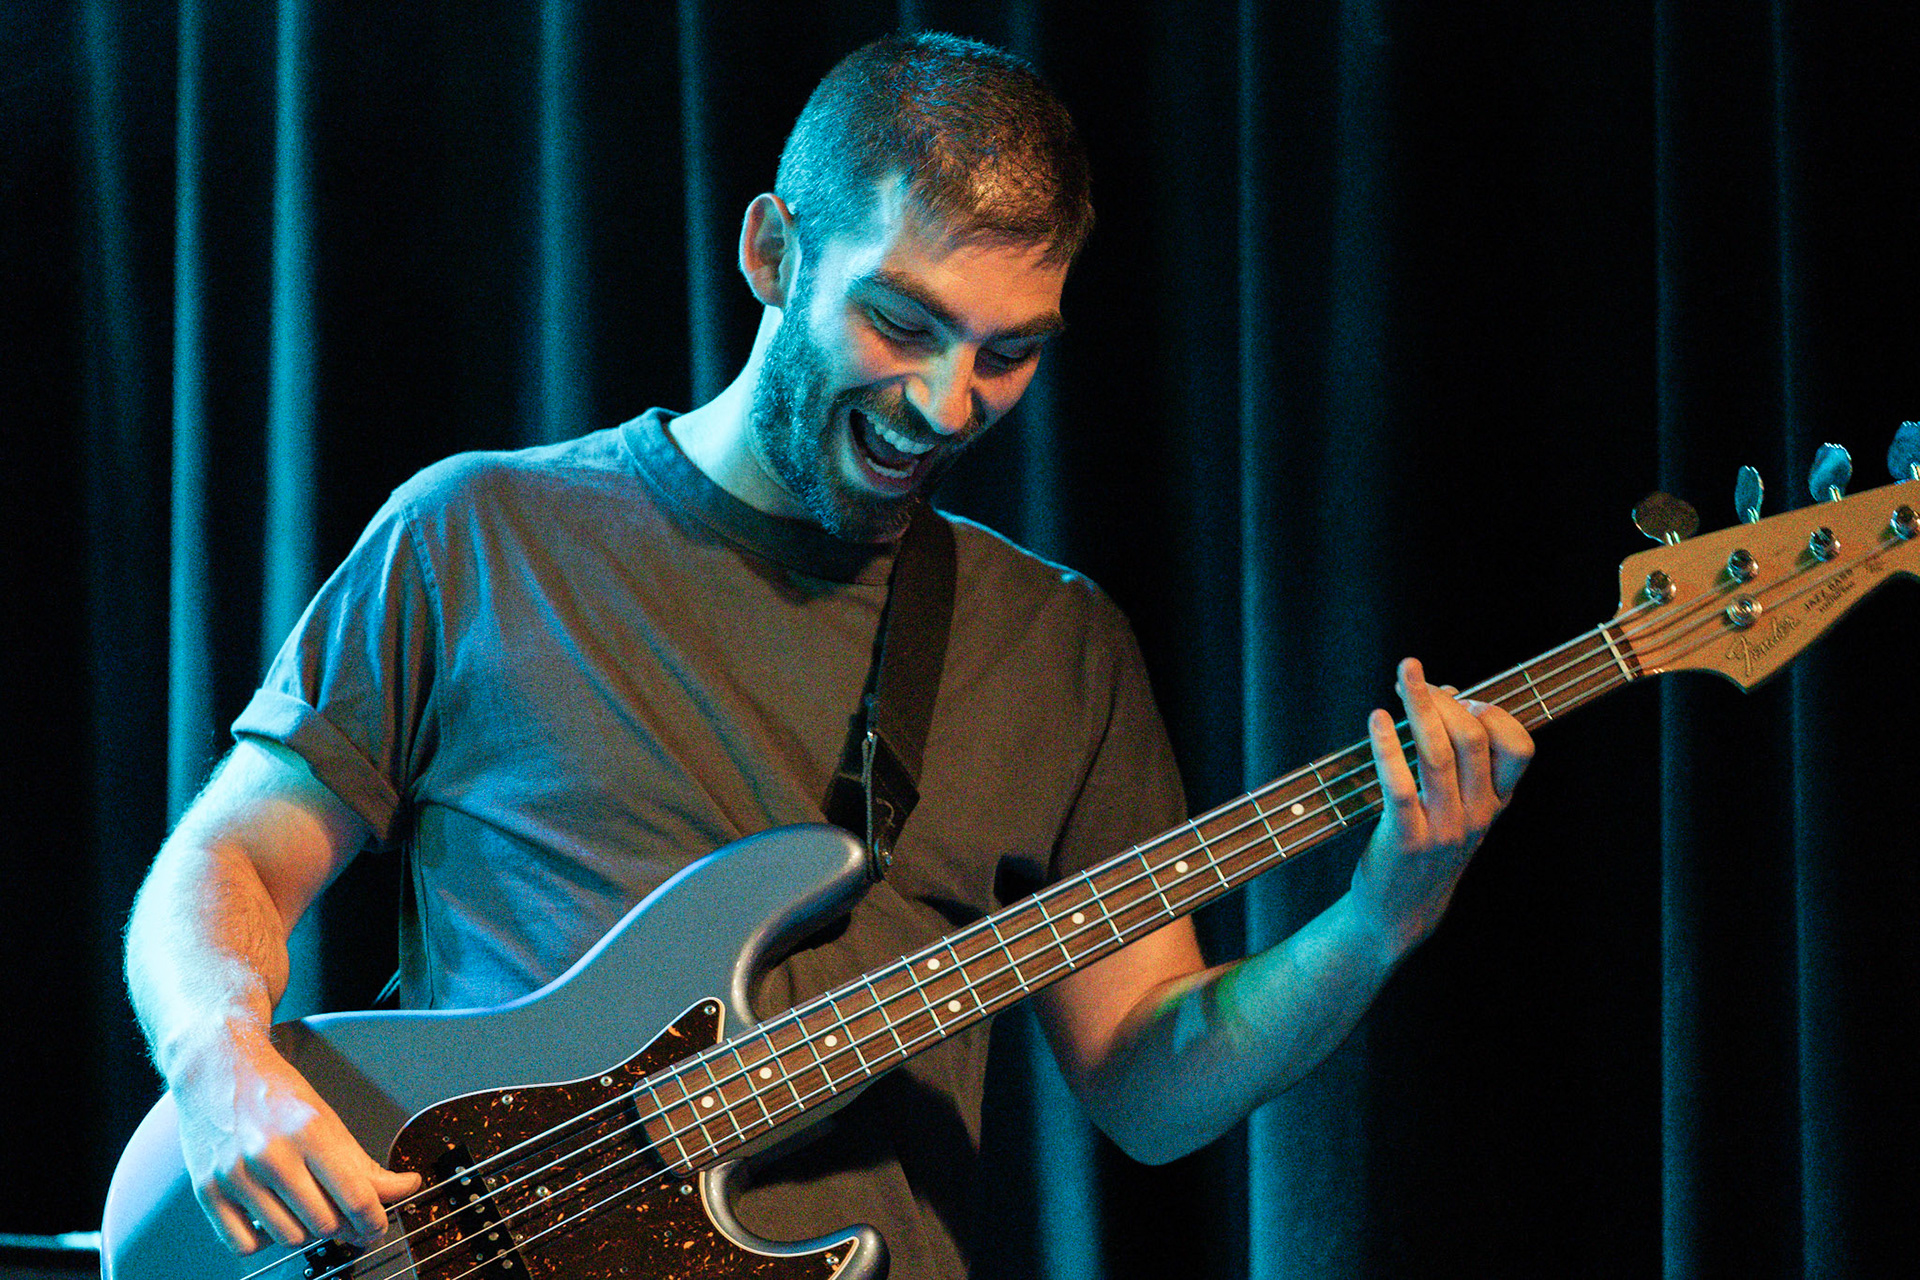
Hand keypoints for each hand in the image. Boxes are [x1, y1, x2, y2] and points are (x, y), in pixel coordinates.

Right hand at [171, 1028, 421, 1253]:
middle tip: (346, 1217)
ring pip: (289, 1238)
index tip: (378, 1227)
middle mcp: (270, 1155)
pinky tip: (272, 1219)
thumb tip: (404, 1188)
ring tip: (307, 1210)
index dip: (374, 1221)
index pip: (355, 1196)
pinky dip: (264, 1241)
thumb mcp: (327, 1118)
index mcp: (309, 1131)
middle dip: (343, 1226)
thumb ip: (364, 1162)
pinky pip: (244, 1245)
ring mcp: (235, 1175)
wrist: (217, 1068)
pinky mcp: (206, 1191)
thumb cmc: (274, 1093)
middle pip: (324, 1223)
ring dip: (305, 1233)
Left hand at [1351, 657, 1533, 958]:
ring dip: (1418, 707)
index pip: (1520, 748)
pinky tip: (1378, 720)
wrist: (1399, 912)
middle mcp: (1478, 815)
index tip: (1464, 696)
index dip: (1494, 712)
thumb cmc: (1424, 847)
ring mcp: (1444, 828)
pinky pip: (1400, 784)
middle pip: (1473, 739)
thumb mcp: (1456, 808)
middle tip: (1412, 675)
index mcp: (1495, 803)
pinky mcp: (1407, 839)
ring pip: (1438, 754)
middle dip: (1444, 698)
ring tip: (1402, 676)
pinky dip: (1388, 746)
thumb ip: (1456, 760)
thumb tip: (1441, 695)